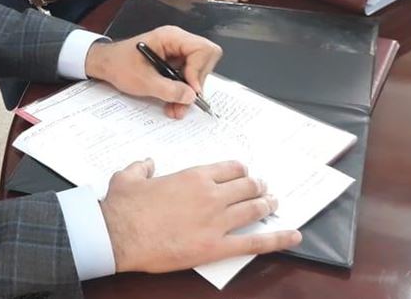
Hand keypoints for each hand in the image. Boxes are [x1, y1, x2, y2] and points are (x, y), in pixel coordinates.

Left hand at [85, 26, 221, 118]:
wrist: (105, 65)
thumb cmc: (119, 65)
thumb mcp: (143, 81)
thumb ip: (168, 89)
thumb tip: (191, 97)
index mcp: (171, 37)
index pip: (202, 49)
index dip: (199, 71)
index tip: (191, 90)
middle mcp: (178, 42)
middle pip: (205, 61)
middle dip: (196, 85)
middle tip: (184, 103)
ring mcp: (178, 52)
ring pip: (198, 73)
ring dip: (189, 94)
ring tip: (175, 109)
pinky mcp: (175, 64)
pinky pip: (188, 78)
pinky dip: (182, 93)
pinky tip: (173, 105)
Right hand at [100, 159, 301, 272]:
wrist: (117, 234)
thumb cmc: (122, 207)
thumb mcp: (128, 177)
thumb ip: (142, 167)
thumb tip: (147, 163)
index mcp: (193, 177)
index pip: (229, 168)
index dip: (239, 170)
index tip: (242, 173)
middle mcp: (210, 195)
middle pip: (247, 186)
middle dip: (258, 186)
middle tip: (263, 188)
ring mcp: (216, 222)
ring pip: (254, 209)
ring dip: (267, 205)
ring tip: (273, 203)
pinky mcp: (215, 247)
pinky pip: (254, 243)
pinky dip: (277, 239)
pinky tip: (293, 235)